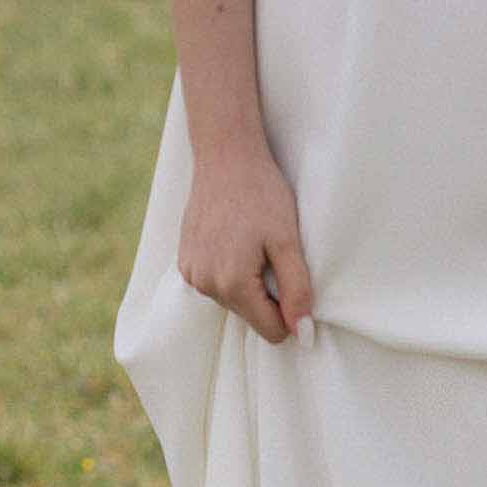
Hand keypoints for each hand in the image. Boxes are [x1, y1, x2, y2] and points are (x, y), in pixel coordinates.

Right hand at [177, 137, 313, 345]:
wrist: (225, 155)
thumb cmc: (261, 193)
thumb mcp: (288, 241)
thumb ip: (297, 290)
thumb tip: (301, 332)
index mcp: (233, 283)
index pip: (270, 331)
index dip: (290, 315)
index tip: (295, 284)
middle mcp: (206, 285)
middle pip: (251, 317)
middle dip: (268, 297)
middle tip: (272, 255)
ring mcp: (191, 274)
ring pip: (235, 303)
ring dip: (250, 284)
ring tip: (252, 245)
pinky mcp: (185, 262)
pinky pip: (217, 285)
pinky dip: (231, 272)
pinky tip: (235, 242)